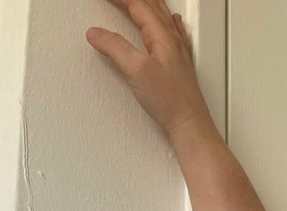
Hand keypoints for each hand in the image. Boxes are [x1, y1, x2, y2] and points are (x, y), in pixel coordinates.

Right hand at [87, 0, 213, 143]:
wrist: (189, 123)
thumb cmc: (170, 101)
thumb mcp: (136, 70)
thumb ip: (115, 47)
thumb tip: (97, 33)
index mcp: (163, 37)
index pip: (139, 6)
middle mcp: (173, 41)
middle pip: (154, 7)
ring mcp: (178, 53)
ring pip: (164, 18)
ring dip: (151, 4)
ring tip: (142, 0)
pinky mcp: (180, 66)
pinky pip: (176, 33)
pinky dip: (170, 21)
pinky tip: (174, 22)